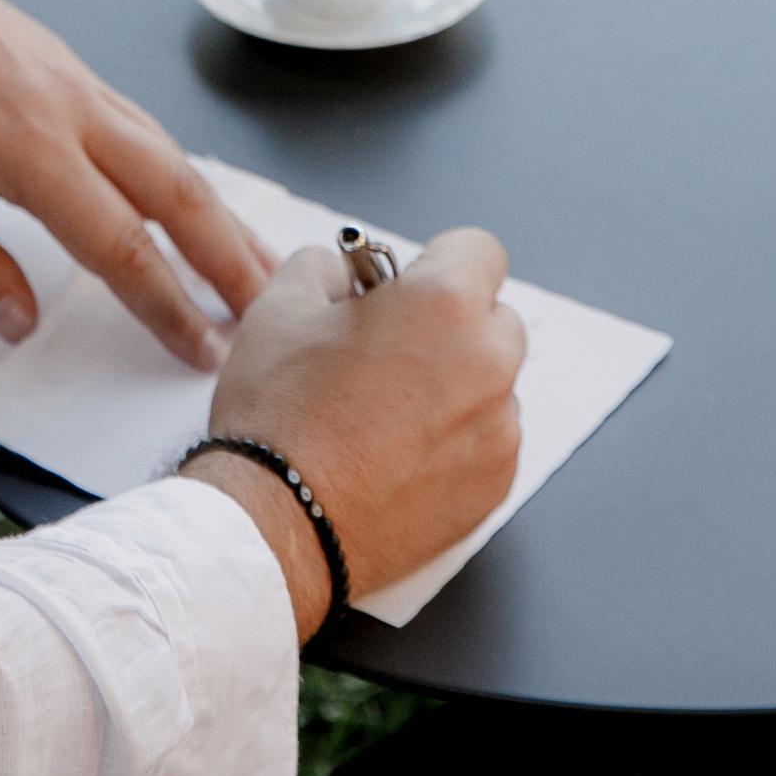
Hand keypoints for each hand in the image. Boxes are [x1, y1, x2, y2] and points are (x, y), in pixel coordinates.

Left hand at [0, 0, 273, 371]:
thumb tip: (21, 324)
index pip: (120, 246)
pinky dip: (182, 170)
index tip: (205, 352)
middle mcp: (72, 110)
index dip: (168, 306)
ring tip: (259, 260)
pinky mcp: (66, 64)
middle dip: (231, 258)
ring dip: (220, 213)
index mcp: (30, 150)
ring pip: (171, 153)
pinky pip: (144, 125)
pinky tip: (190, 194)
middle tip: (273, 310)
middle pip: (177, 193)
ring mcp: (76, 80)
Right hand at [182, 231, 525, 633]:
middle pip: (495, 319)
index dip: (437, 262)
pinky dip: (456, 442)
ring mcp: (498, 432)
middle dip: (451, 326)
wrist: (277, 524)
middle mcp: (488, 364)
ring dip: (456, 386)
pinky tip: (397, 456)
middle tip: (390, 350)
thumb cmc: (279, 416)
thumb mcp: (280, 306)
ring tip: (386, 414)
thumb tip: (346, 272)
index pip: (479, 250)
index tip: (408, 285)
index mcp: (444, 305)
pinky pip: (488, 443)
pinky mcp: (494, 487)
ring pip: (491, 386)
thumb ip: (325, 266)